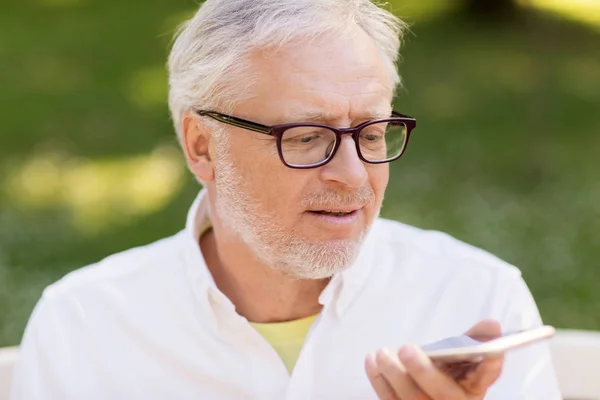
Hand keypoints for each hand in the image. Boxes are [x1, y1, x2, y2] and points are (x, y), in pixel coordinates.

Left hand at [365, 320, 503, 399]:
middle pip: (443, 395)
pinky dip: (378, 381)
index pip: (486, 378)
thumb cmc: (445, 376)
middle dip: (423, 371)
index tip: (490, 354)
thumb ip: (473, 339)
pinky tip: (371, 361)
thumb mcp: (461, 361)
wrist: (427, 397)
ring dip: (394, 375)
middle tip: (406, 349)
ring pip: (412, 399)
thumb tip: (492, 324)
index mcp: (472, 389)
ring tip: (382, 353)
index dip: (490, 368)